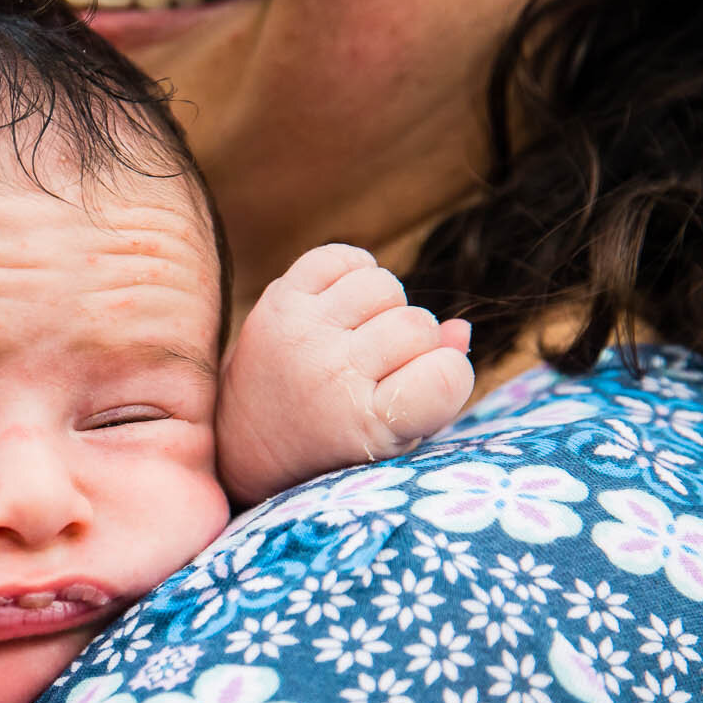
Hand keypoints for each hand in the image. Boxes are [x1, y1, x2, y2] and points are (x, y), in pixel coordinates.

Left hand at [218, 244, 473, 505]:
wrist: (244, 444)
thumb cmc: (336, 444)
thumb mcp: (393, 439)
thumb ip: (436, 393)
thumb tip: (459, 329)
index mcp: (365, 425)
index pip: (446, 376)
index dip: (446, 377)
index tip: (421, 392)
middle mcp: (329, 374)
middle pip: (418, 326)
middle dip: (415, 345)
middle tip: (384, 369)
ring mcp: (301, 333)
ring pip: (384, 286)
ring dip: (384, 308)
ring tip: (362, 337)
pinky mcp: (278, 301)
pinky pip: (342, 257)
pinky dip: (353, 274)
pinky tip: (343, 307)